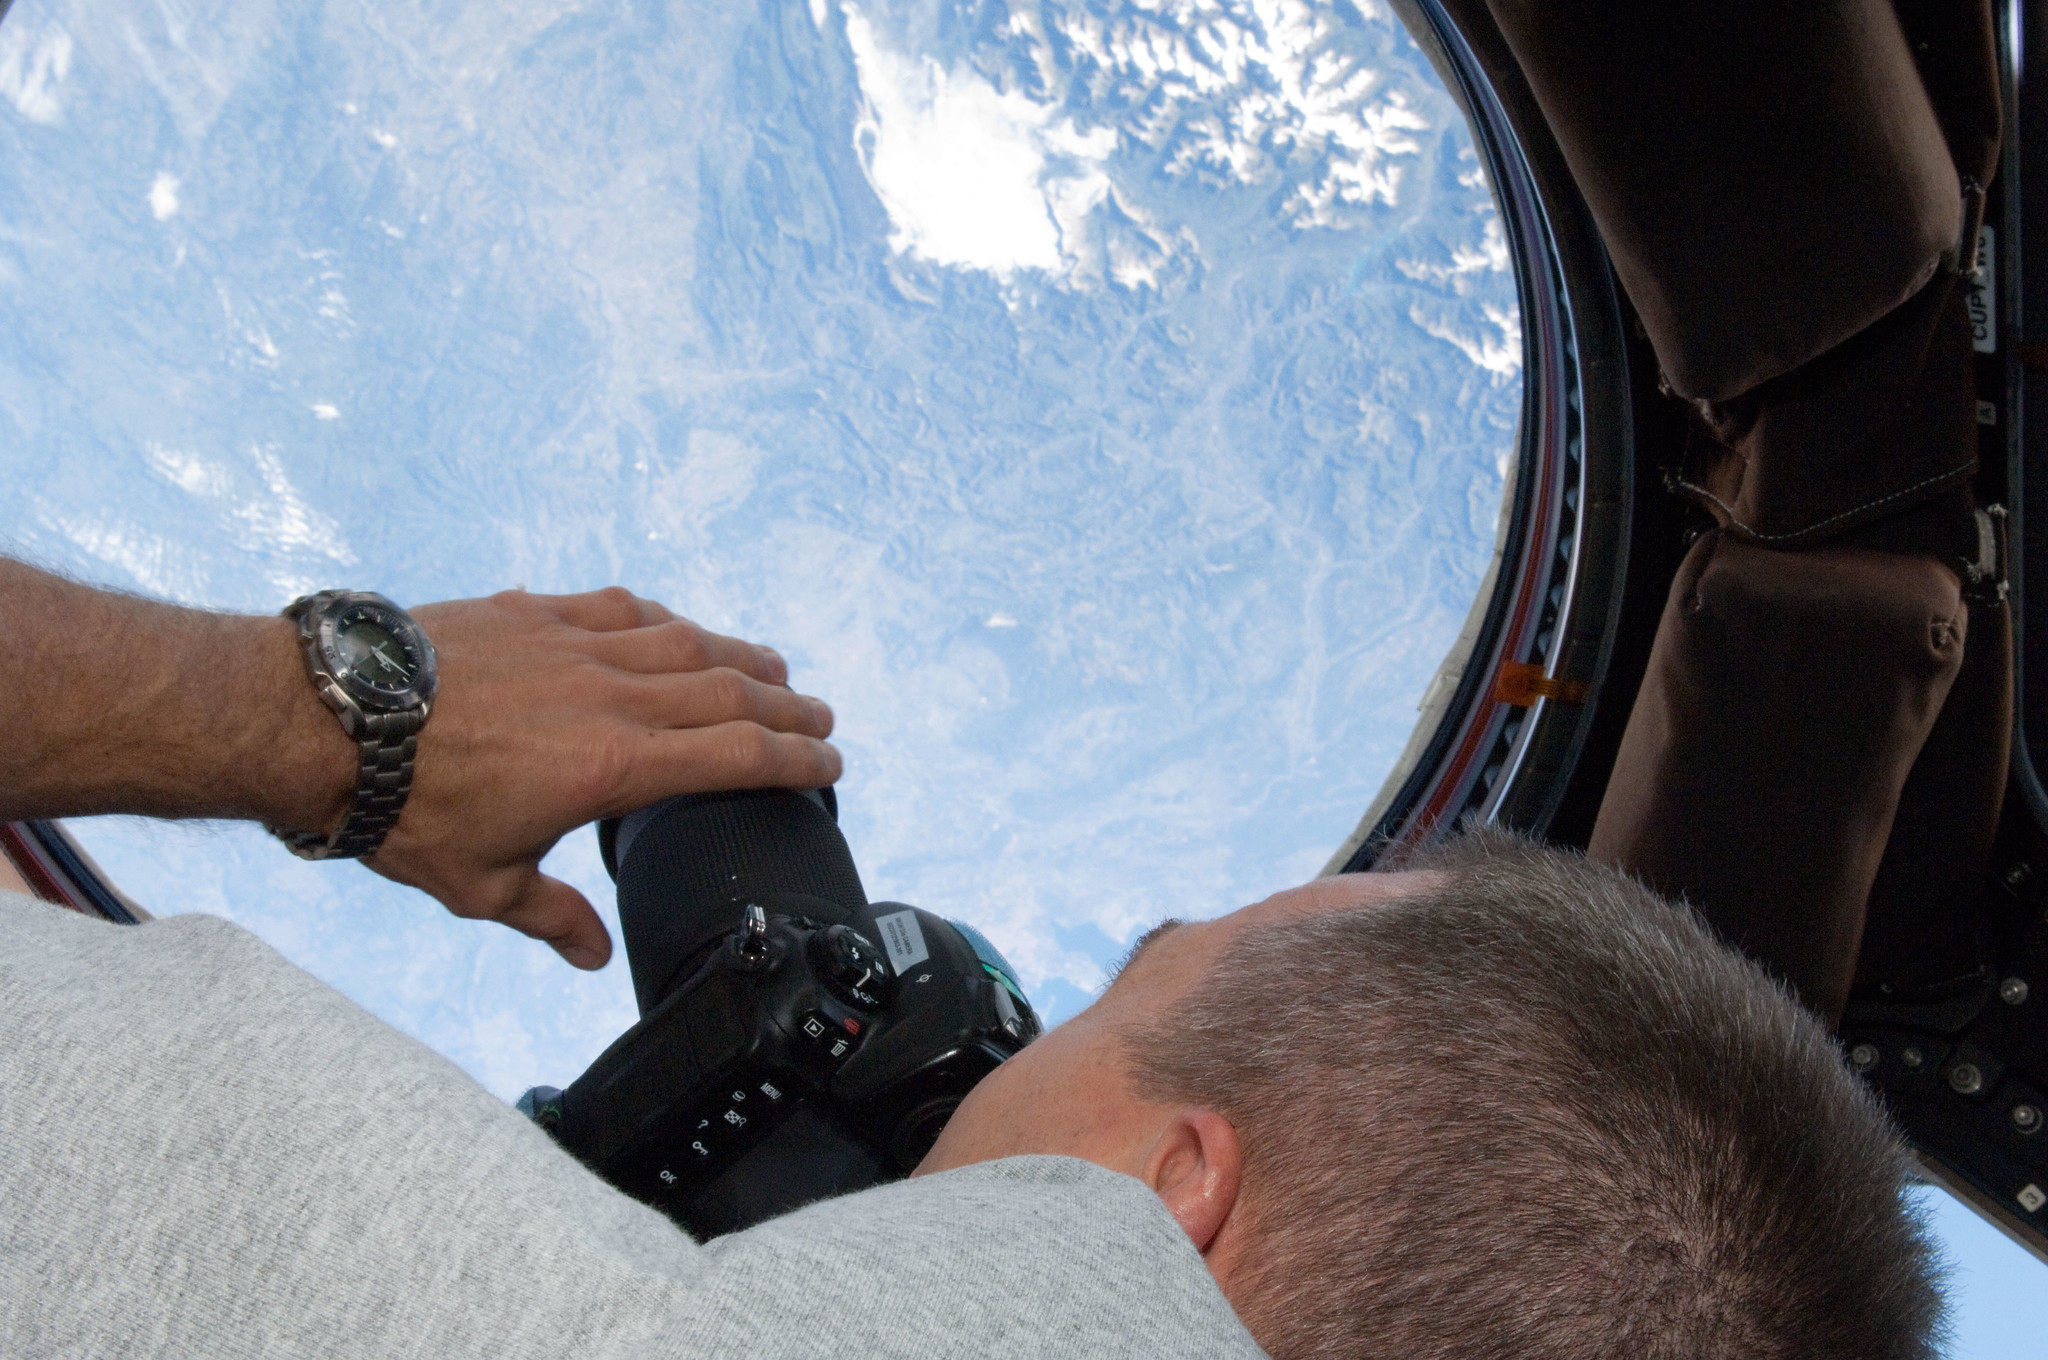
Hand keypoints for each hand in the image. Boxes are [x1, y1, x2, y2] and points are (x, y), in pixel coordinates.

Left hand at [364, 587, 839, 969]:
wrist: (330, 721)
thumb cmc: (405, 808)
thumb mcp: (483, 885)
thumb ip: (552, 917)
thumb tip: (594, 954)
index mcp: (612, 768)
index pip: (737, 758)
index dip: (797, 761)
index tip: (830, 765)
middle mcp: (609, 697)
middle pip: (730, 694)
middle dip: (787, 709)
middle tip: (821, 721)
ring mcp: (573, 645)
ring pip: (685, 642)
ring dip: (739, 657)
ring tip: (771, 670)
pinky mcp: (533, 613)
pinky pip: (619, 608)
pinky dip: (662, 620)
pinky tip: (675, 627)